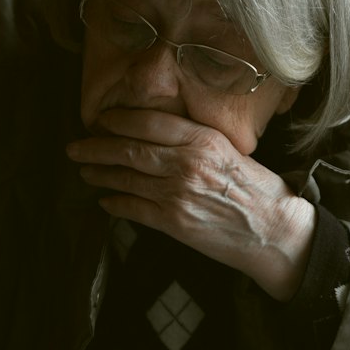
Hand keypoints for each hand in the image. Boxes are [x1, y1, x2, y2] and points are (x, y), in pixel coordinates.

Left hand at [66, 108, 314, 300]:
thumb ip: (196, 142)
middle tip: (75, 146)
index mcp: (204, 139)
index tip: (101, 119)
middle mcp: (187, 163)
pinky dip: (115, 204)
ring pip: (126, 179)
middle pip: (129, 149)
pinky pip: (133, 210)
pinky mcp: (174, 222)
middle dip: (96, 147)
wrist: (275, 230)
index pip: (149, 122)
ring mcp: (178, 193)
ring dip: (100, 174)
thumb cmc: (258, 189)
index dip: (119, 119)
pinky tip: (104, 202)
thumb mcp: (231, 151)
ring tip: (85, 172)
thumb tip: (159, 136)